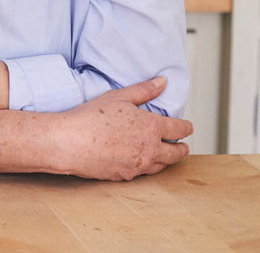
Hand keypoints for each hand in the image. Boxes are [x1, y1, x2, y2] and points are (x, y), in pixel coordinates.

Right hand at [54, 77, 192, 180]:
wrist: (70, 143)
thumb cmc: (91, 117)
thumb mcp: (118, 97)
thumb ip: (143, 90)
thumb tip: (162, 82)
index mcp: (151, 127)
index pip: (179, 129)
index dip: (186, 128)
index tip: (188, 127)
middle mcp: (150, 149)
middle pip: (176, 153)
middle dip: (182, 149)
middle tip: (183, 147)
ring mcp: (138, 165)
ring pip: (161, 166)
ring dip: (166, 160)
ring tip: (165, 156)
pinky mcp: (125, 176)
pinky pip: (142, 173)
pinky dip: (146, 167)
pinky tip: (140, 162)